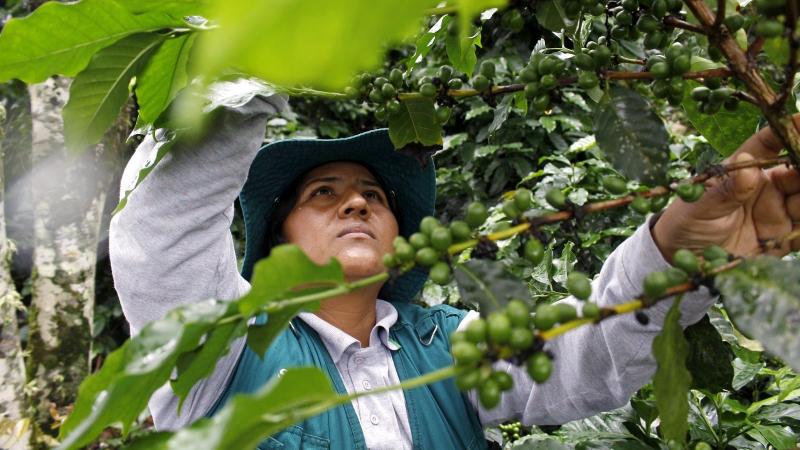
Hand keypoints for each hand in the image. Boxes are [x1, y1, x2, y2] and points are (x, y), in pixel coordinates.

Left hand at [652, 119, 799, 261]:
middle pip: (797, 172)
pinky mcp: (781, 239)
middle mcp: (764, 189)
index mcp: (742, 172)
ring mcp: (776, 213)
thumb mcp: (699, 208)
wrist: (679, 259)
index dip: (788, 131)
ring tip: (799, 201)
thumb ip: (725, 191)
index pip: (768, 146)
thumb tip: (749, 166)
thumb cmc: (685, 224)